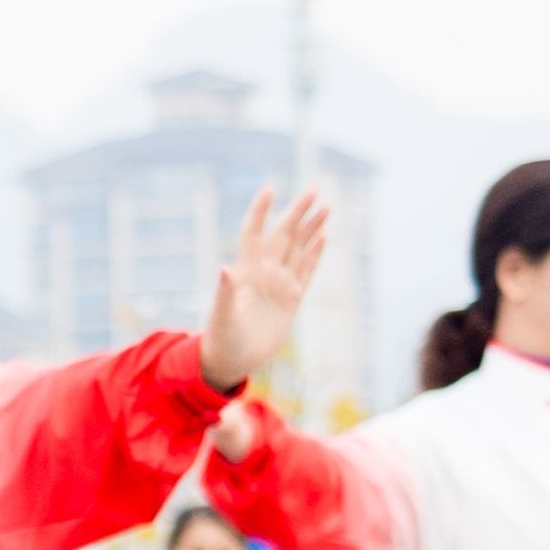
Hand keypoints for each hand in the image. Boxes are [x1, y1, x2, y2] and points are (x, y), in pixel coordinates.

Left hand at [197, 184, 333, 392]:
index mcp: (246, 272)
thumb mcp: (223, 316)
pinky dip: (314, 254)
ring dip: (311, 228)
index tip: (270, 189)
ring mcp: (279, 284)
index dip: (260, 212)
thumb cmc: (222, 338)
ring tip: (326, 207)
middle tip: (314, 189)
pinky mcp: (291, 299)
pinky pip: (306, 270)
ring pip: (298, 249)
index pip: (254, 233)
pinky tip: (323, 236)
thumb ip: (225, 293)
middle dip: (298, 212)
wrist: (233, 360)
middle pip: (283, 235)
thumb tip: (224, 269)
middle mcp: (264, 273)